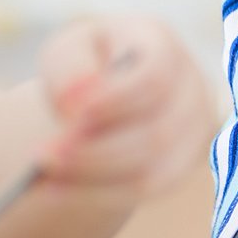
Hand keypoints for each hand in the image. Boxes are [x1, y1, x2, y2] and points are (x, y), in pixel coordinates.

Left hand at [36, 16, 215, 195]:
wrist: (106, 94)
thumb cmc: (86, 67)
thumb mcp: (67, 52)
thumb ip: (70, 70)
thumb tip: (74, 108)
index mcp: (161, 44)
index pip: (155, 76)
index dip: (115, 99)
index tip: (69, 114)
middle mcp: (190, 85)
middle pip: (156, 131)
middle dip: (96, 151)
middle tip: (43, 157)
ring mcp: (194, 127)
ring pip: (153, 168)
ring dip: (93, 176)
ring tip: (44, 176)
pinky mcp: (183, 162)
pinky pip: (148, 188)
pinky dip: (99, 194)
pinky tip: (57, 190)